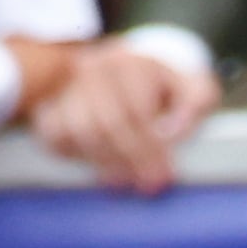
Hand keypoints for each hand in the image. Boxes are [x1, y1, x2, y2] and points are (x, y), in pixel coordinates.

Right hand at [34, 41, 217, 195]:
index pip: (138, 108)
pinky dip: (74, 156)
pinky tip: (98, 168)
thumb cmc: (162, 88)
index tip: (165, 173)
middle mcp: (95, 68)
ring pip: (81, 131)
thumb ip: (196, 100)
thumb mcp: (190, 85)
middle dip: (132, 160)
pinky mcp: (50, 107)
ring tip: (125, 184)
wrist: (122, 75)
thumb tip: (175, 131)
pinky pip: (56, 136)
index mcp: (131, 61)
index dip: (152, 146)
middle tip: (149, 186)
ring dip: (105, 163)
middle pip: (109, 122)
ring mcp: (68, 87)